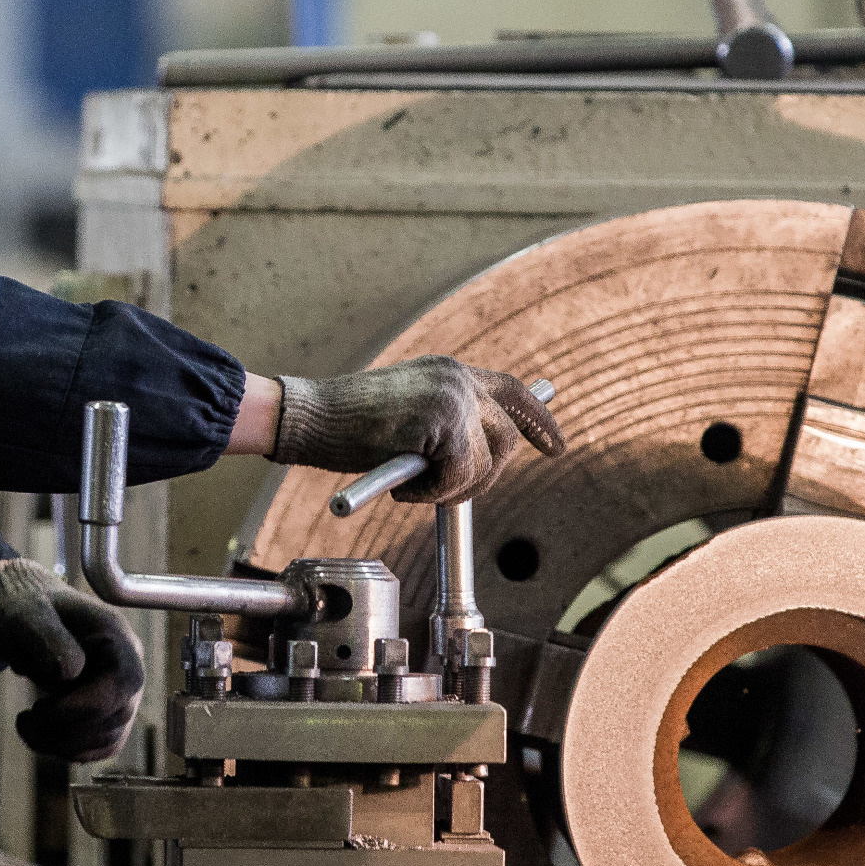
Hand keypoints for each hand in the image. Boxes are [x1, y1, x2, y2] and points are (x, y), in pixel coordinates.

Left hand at [0, 558, 145, 762]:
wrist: (30, 621)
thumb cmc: (30, 613)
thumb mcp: (28, 614)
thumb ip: (47, 636)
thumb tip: (70, 671)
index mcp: (119, 640)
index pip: (116, 689)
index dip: (76, 710)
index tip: (35, 709)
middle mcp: (130, 671)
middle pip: (113, 720)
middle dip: (63, 731)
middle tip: (24, 720)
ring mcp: (124, 695)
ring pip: (106, 740)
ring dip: (61, 744)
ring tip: (28, 723)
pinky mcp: (111, 716)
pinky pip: (101, 747)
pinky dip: (69, 750)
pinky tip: (42, 734)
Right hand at [269, 356, 565, 501]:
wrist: (308, 416)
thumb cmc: (344, 424)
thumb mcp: (407, 415)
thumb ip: (446, 425)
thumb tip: (482, 461)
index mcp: (450, 371)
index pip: (513, 392)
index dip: (539, 420)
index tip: (556, 448)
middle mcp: (458, 378)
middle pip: (509, 437)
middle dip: (486, 476)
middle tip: (444, 491)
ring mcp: (452, 397)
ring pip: (485, 464)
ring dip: (450, 488)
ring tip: (409, 485)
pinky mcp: (441, 421)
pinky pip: (459, 477)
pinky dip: (430, 494)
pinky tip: (399, 486)